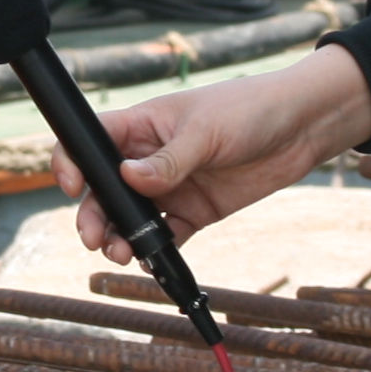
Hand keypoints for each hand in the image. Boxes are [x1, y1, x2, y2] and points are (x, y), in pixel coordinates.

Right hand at [56, 49, 370, 262]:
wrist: (301, 128)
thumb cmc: (249, 109)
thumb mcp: (206, 130)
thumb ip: (169, 160)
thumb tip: (128, 179)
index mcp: (141, 126)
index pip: (90, 142)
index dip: (71, 163)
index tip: (70, 187)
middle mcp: (148, 158)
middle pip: (103, 190)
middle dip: (93, 216)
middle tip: (95, 240)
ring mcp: (171, 186)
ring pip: (130, 218)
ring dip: (120, 238)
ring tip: (122, 254)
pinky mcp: (194, 211)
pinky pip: (165, 236)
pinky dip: (154, 251)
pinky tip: (151, 261)